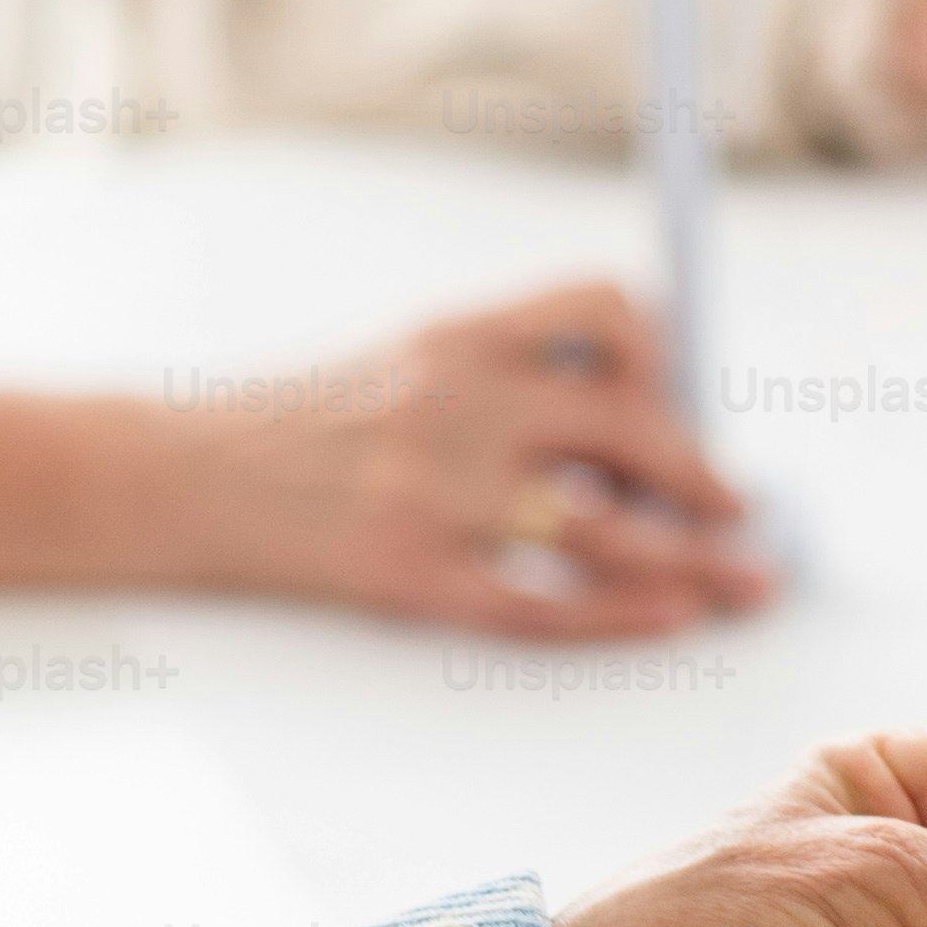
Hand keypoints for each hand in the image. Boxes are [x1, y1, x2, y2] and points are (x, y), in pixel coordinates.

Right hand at [184, 282, 769, 638]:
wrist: (181, 476)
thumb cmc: (304, 420)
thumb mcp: (404, 357)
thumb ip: (507, 368)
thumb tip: (642, 409)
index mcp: (458, 334)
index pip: (603, 306)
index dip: (666, 356)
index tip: (686, 403)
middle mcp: (454, 403)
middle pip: (630, 428)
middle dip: (707, 478)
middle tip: (744, 513)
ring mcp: (432, 495)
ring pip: (605, 531)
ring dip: (693, 562)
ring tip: (742, 583)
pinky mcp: (407, 577)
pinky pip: (539, 604)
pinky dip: (617, 616)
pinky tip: (666, 619)